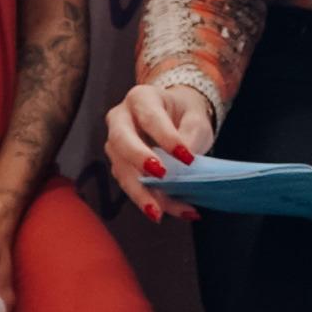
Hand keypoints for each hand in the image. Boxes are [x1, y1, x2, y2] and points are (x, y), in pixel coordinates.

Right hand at [104, 83, 213, 221]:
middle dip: (140, 161)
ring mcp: (115, 144)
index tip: (187, 157)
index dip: (167, 138)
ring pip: (121, 169)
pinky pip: (130, 184)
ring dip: (141, 193)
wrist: (175, 116)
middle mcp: (120, 119)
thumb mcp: (196, 119)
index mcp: (141, 99)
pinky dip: (148, 200)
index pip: (151, 117)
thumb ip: (190, 135)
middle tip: (161, 177)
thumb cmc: (184, 114)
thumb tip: (183, 166)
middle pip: (122, 141)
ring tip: (160, 213)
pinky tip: (166, 212)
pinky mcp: (119, 165)